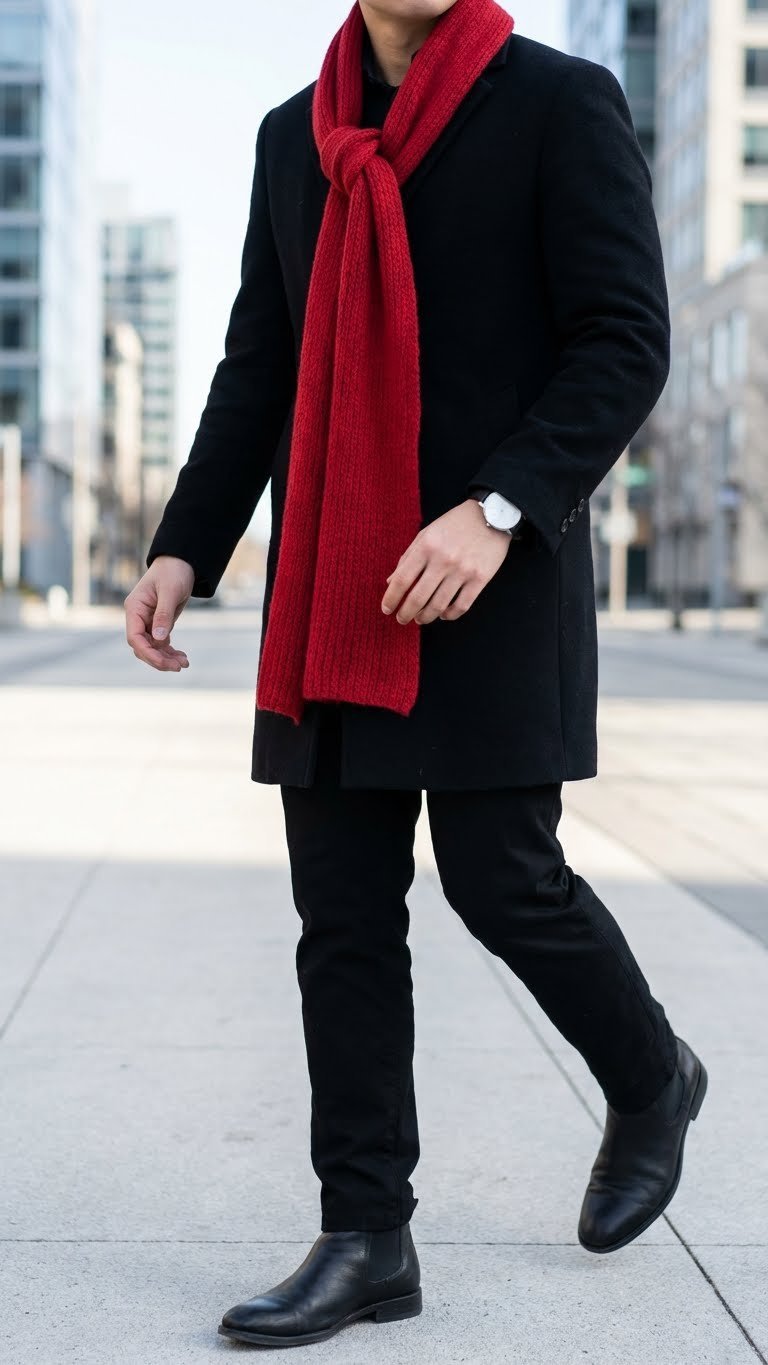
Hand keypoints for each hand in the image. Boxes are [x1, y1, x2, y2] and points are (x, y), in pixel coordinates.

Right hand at [124, 556, 194, 670]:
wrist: (181, 563)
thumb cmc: (173, 572)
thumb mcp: (170, 591)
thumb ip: (163, 615)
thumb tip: (158, 638)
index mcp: (134, 608)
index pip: (134, 637)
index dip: (147, 653)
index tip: (164, 663)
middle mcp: (138, 617)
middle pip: (143, 647)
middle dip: (159, 659)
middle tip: (179, 667)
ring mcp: (148, 622)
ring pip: (152, 648)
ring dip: (166, 658)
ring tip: (184, 664)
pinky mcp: (159, 624)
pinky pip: (161, 644)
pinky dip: (170, 652)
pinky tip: (182, 658)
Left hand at [381, 498, 511, 624]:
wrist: (492, 515)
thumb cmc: (454, 525)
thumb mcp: (426, 534)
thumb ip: (408, 557)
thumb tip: (391, 582)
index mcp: (427, 546)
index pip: (402, 579)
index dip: (391, 598)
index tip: (387, 609)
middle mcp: (443, 560)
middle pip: (418, 597)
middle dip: (405, 613)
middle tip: (402, 619)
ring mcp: (463, 571)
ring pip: (439, 605)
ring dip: (426, 617)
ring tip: (420, 619)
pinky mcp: (480, 579)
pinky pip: (461, 606)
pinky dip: (449, 615)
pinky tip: (443, 614)